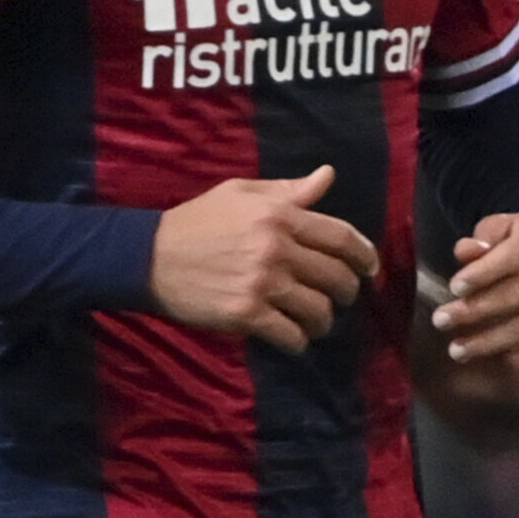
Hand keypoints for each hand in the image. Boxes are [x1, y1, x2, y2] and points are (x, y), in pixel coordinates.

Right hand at [147, 168, 377, 351]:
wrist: (148, 257)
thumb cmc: (196, 222)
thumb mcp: (240, 194)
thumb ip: (288, 191)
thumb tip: (327, 176)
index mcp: (278, 215)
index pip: (340, 236)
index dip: (364, 254)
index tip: (370, 267)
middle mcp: (276, 248)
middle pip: (336, 276)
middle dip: (347, 291)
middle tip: (341, 298)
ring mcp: (261, 283)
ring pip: (319, 310)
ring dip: (323, 320)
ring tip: (314, 321)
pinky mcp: (245, 314)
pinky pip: (290, 335)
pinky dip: (298, 342)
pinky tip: (292, 338)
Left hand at [421, 208, 518, 403]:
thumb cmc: (517, 242)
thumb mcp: (498, 229)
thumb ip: (481, 240)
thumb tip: (466, 252)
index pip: (515, 257)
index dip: (484, 274)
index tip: (454, 288)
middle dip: (476, 311)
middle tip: (441, 321)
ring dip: (490, 342)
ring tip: (457, 350)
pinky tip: (494, 360)